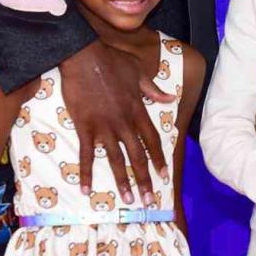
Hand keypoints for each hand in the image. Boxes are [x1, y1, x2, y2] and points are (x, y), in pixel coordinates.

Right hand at [61, 39, 173, 200]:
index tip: (164, 176)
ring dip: (122, 181)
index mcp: (138, 110)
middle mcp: (124, 122)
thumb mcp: (138, 72)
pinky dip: (87, 172)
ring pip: (116, 160)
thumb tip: (171, 97)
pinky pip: (86, 154)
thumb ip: (154, 89)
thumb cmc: (111, 60)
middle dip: (145, 179)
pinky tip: (86, 189)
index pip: (152, 141)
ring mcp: (104, 126)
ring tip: (128, 199)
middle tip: (149, 200)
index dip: (158, 159)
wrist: (84, 55)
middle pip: (138, 156)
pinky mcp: (85, 127)